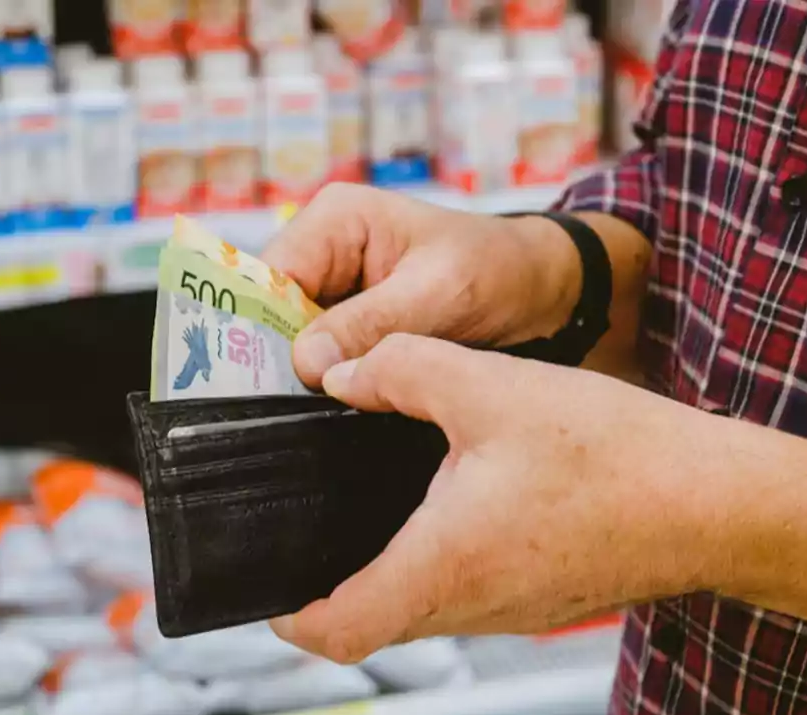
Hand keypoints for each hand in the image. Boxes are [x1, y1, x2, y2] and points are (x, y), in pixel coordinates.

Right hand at [261, 183, 581, 388]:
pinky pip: (323, 355)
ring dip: (312, 373)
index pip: (269, 276)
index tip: (280, 380)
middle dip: (288, 357)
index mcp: (336, 219)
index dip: (265, 329)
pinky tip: (347, 399)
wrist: (541, 291)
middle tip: (308, 402)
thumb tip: (306, 361)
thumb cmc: (499, 271)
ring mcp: (335, 288)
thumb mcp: (438, 295)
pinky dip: (333, 379)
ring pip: (294, 339)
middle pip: (272, 311)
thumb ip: (371, 324)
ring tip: (333, 402)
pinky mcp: (351, 322)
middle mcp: (325, 249)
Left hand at [269, 334, 738, 663]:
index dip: (289, 617)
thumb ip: (400, 368)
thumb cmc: (613, 453)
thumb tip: (343, 371)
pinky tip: (448, 505)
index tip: (267, 588)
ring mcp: (511, 611)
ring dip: (388, 571)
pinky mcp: (542, 599)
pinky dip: (438, 564)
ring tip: (370, 506)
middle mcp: (471, 605)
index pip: (337, 630)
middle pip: (374, 623)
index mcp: (442, 564)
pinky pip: (468, 595)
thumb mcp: (491, 388)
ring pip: (422, 609)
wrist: (716, 500)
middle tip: (309, 528)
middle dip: (333, 589)